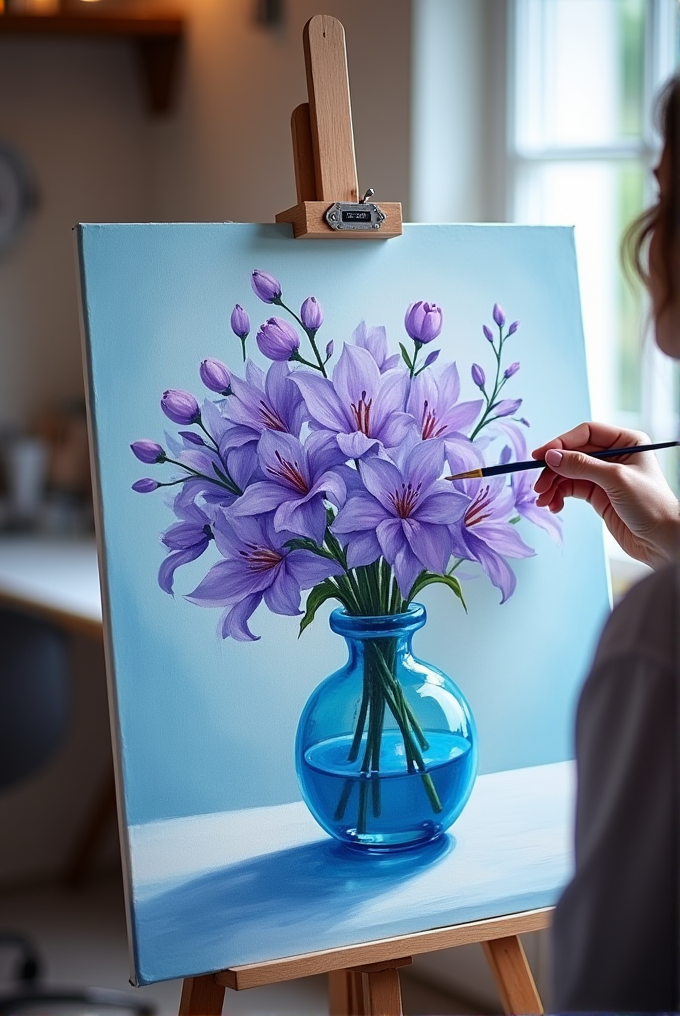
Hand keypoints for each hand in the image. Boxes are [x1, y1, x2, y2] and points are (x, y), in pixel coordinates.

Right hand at [532, 421, 679, 567]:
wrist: (662, 541)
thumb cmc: (651, 505)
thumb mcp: (615, 479)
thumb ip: (582, 465)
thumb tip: (551, 456)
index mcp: (626, 441)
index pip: (586, 433)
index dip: (561, 443)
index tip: (541, 456)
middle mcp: (614, 455)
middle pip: (573, 453)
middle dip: (554, 469)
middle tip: (539, 485)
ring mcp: (605, 476)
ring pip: (568, 473)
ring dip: (553, 485)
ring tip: (543, 500)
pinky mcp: (598, 495)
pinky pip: (571, 489)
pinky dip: (559, 496)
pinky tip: (554, 506)